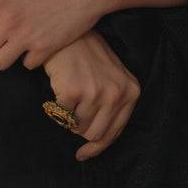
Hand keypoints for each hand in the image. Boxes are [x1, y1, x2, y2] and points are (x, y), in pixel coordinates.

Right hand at [43, 31, 140, 160]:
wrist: (69, 33)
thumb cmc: (88, 56)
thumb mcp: (112, 78)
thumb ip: (111, 107)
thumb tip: (93, 146)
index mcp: (131, 91)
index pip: (114, 132)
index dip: (97, 147)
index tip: (83, 153)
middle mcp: (116, 93)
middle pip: (96, 135)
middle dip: (81, 130)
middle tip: (72, 113)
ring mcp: (95, 92)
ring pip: (77, 128)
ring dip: (68, 117)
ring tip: (68, 95)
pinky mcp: (73, 90)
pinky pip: (62, 116)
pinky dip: (56, 108)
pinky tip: (59, 89)